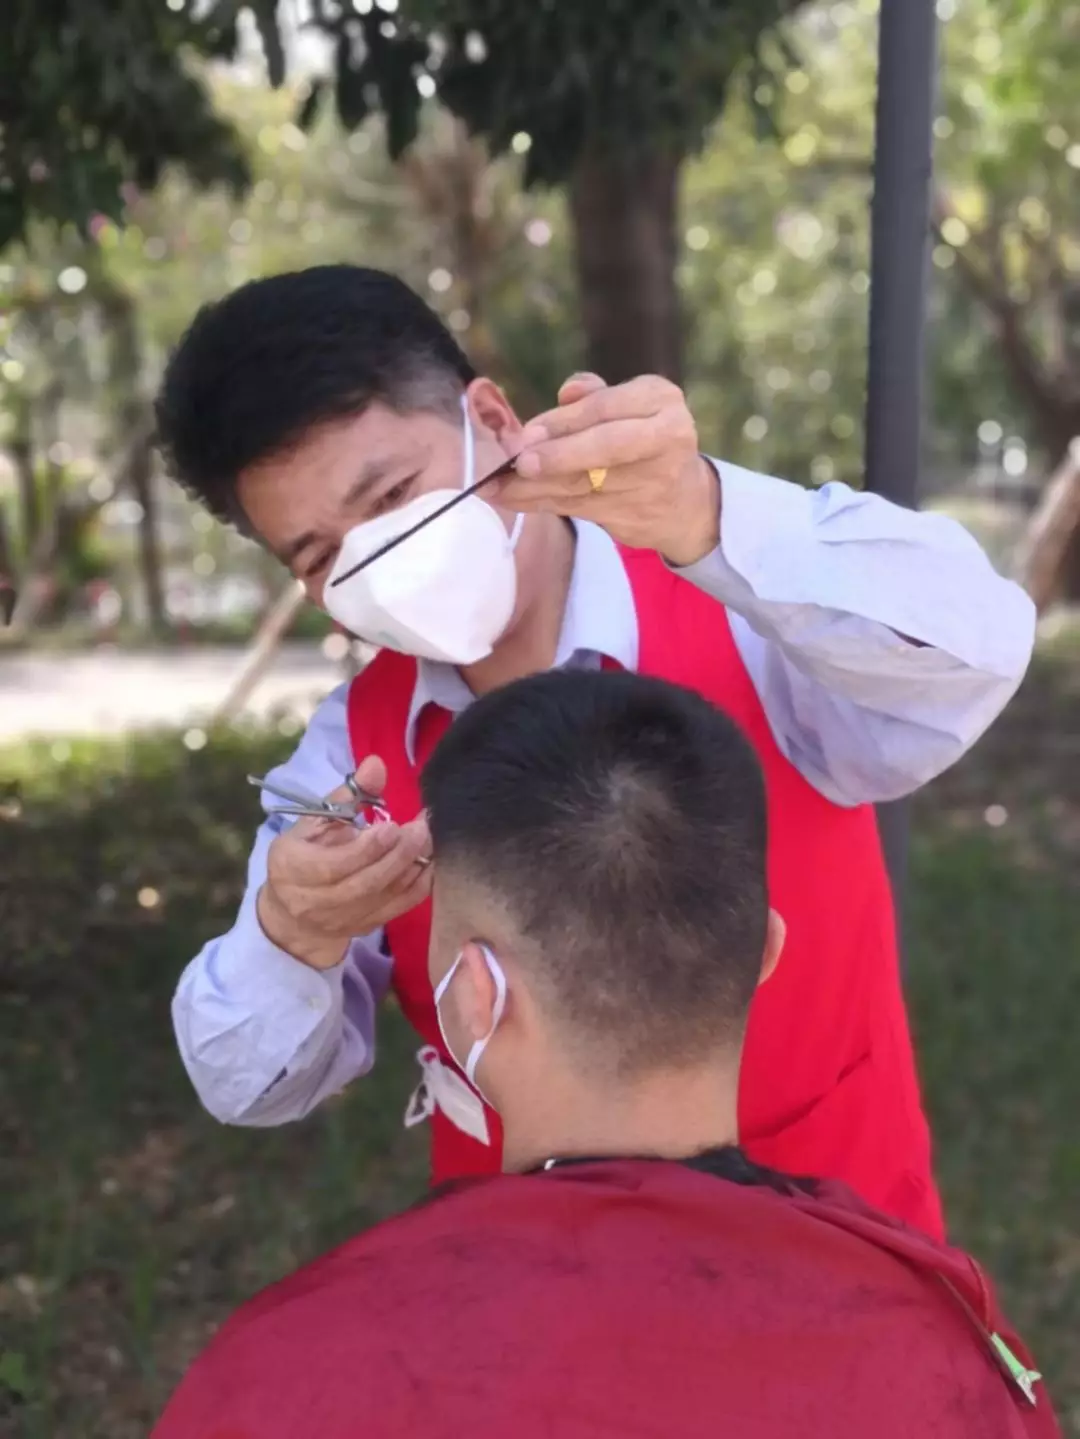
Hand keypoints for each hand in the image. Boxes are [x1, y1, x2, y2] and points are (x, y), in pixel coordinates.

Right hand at [257, 756, 431, 970]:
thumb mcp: (314, 820)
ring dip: (413, 865)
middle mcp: (316, 900)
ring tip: (427, 838)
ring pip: (385, 896)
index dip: (367, 849)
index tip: (393, 826)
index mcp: (293, 868)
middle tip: (421, 829)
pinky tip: (429, 860)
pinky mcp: (365, 927)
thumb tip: (376, 764)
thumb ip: (346, 795)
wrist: (294, 914)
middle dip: (398, 854)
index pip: (334, 866)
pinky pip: (399, 907)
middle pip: (365, 883)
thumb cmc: (303, 854)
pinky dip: (419, 883)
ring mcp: (342, 919)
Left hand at [493, 374, 720, 566]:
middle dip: (557, 456)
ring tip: (497, 484)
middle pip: (606, 447)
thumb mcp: (629, 404)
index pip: (606, 407)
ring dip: (537, 486)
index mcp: (662, 399)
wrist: (685, 500)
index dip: (564, 420)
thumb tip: (565, 393)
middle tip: (519, 462)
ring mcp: (654, 482)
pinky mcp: (635, 516)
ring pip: (587, 484)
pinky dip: (542, 503)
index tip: (528, 432)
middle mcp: (667, 438)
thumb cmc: (643, 438)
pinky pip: (579, 508)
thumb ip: (594, 396)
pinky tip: (513, 498)